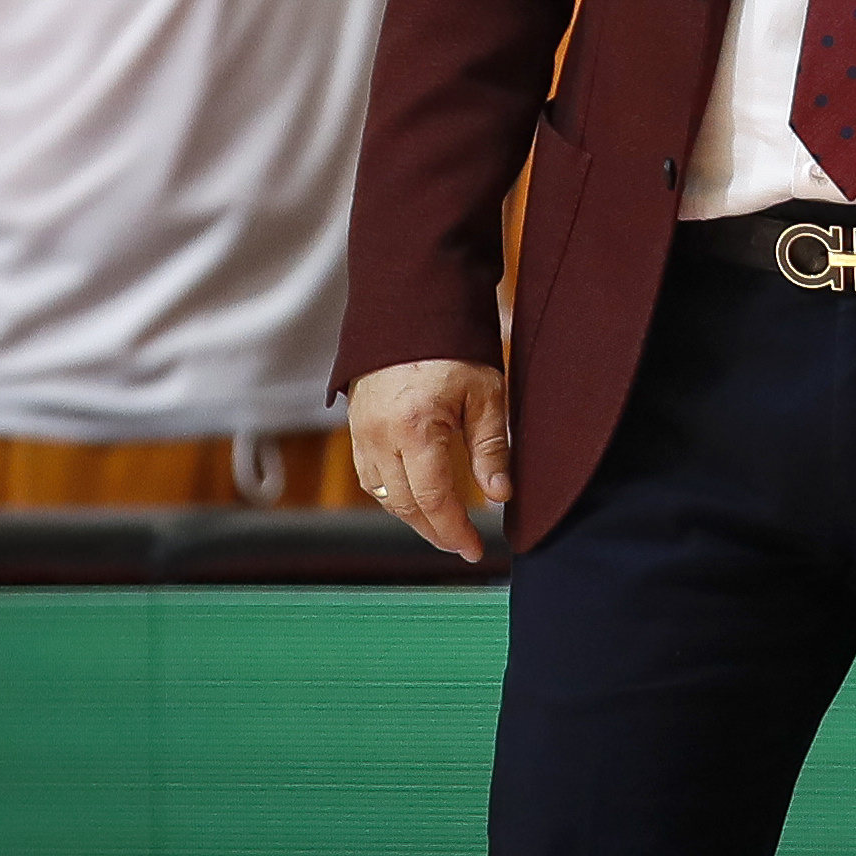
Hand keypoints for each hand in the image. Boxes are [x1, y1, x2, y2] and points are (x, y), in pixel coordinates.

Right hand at [349, 358, 510, 561]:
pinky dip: (392, 494)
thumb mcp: (485, 392)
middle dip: (435, 531)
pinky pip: (369, 476)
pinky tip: (414, 499)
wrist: (409, 306)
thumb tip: (500, 496)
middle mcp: (381, 436)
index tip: (475, 550)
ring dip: (412, 517)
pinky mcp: (355, 426)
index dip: (454, 531)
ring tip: (443, 527)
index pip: (433, 499)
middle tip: (462, 544)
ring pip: (383, 495)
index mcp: (416, 428)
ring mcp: (362, 432)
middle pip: (404, 505)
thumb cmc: (454, 345)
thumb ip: (492, 447)